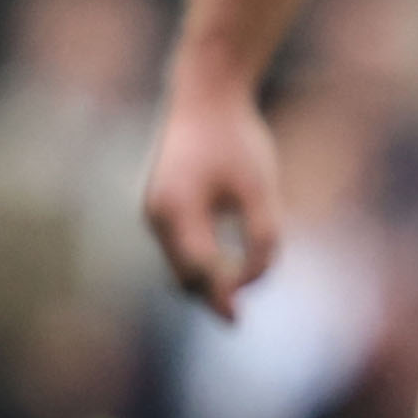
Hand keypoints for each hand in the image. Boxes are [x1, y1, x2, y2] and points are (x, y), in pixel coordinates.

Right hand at [143, 87, 283, 318]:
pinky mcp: (160, 204)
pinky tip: (222, 269)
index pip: (199, 268)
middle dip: (207, 296)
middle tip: (234, 321)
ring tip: (229, 301)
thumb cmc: (238, 140)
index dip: (220, 294)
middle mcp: (156, 213)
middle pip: (181, 273)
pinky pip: (177, 245)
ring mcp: (153, 209)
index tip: (238, 319)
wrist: (205, 95)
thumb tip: (250, 282)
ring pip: (176, 261)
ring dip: (202, 280)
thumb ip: (263, 238)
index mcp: (177, 209)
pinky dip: (197, 261)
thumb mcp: (261, 189)